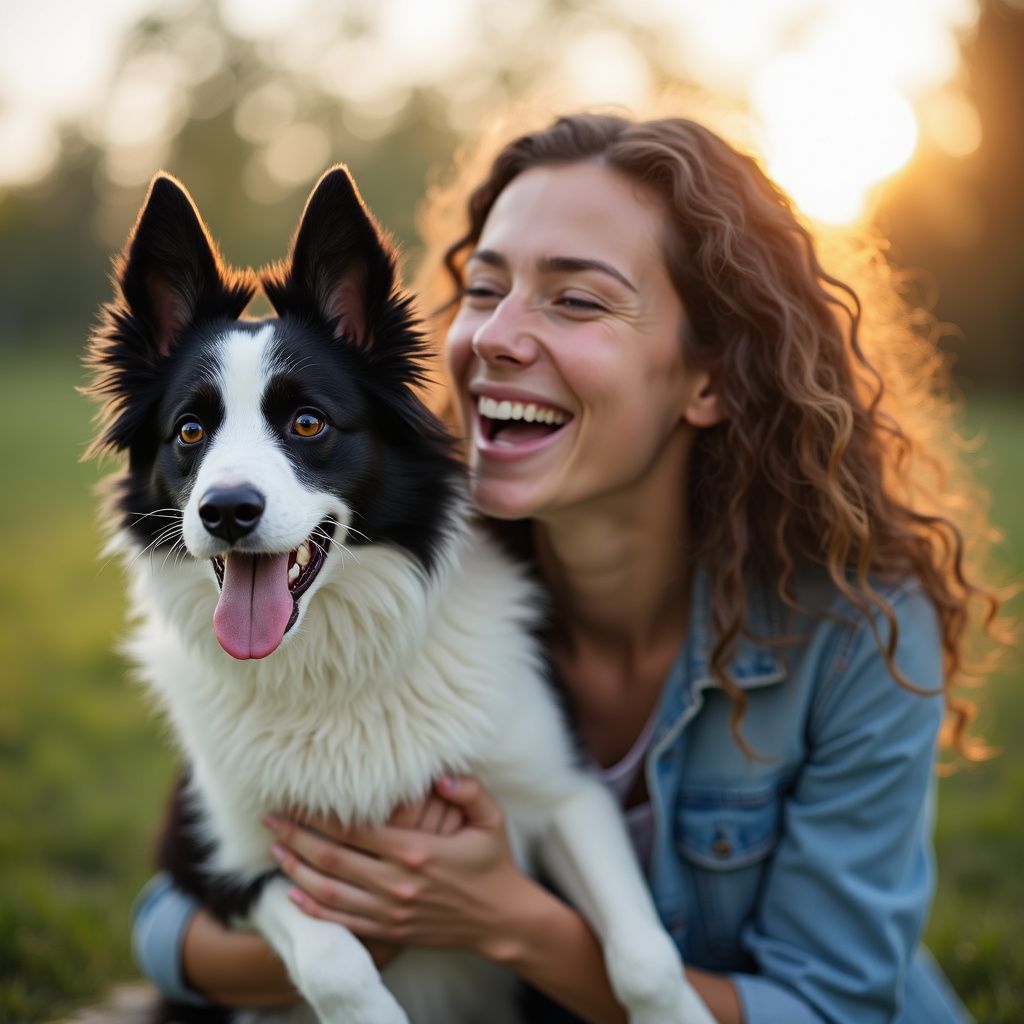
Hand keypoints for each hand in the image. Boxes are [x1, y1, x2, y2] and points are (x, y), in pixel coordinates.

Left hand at [263, 776, 531, 958]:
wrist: (501, 919)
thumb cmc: (493, 863)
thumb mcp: (491, 820)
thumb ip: (469, 792)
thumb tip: (441, 775)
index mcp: (417, 851)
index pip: (355, 830)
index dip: (321, 815)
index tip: (297, 799)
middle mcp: (398, 883)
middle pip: (332, 858)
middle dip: (296, 837)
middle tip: (270, 819)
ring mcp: (391, 911)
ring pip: (330, 891)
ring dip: (297, 869)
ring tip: (275, 850)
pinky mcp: (390, 931)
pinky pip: (343, 921)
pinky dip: (314, 908)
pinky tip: (294, 893)